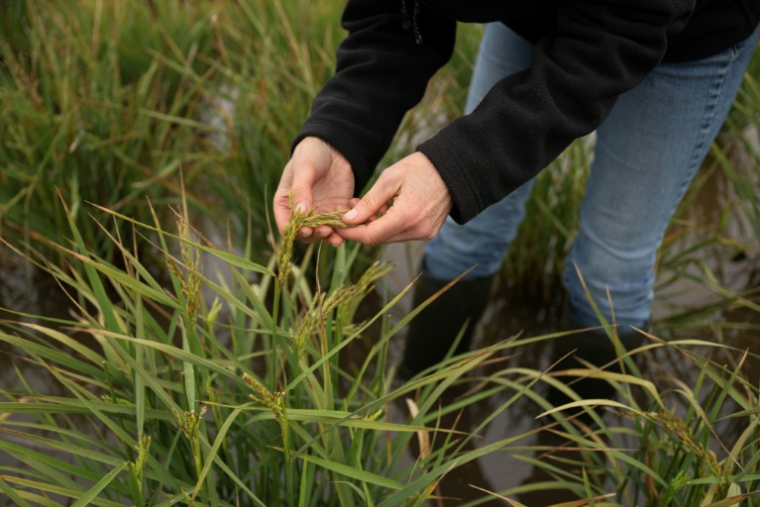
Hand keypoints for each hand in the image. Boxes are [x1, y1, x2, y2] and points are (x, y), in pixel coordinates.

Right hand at [274, 137, 354, 245]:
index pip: (286, 224)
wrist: (334, 147)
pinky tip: (348, 227)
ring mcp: (319, 212)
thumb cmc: (311, 153)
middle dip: (314, 235)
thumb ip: (301, 190)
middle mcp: (301, 211)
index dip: (295, 231)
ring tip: (337, 236)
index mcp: (285, 202)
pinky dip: (342, 230)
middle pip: (304, 233)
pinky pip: (338, 226)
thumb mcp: (304, 168)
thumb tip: (300, 213)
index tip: (306, 230)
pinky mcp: (335, 211)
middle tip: (325, 230)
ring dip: (328, 237)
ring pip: (321, 233)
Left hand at [337, 152, 451, 244]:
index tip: (336, 222)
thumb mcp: (390, 179)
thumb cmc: (420, 168)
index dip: (351, 232)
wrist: (453, 169)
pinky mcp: (428, 232)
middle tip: (349, 208)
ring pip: (389, 237)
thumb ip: (369, 202)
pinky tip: (384, 208)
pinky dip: (389, 224)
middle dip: (360, 227)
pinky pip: (401, 233)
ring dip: (374, 224)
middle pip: (379, 239)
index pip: (370, 236)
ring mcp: (424, 233)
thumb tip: (348, 220)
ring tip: (365, 204)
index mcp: (406, 217)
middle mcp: (417, 230)